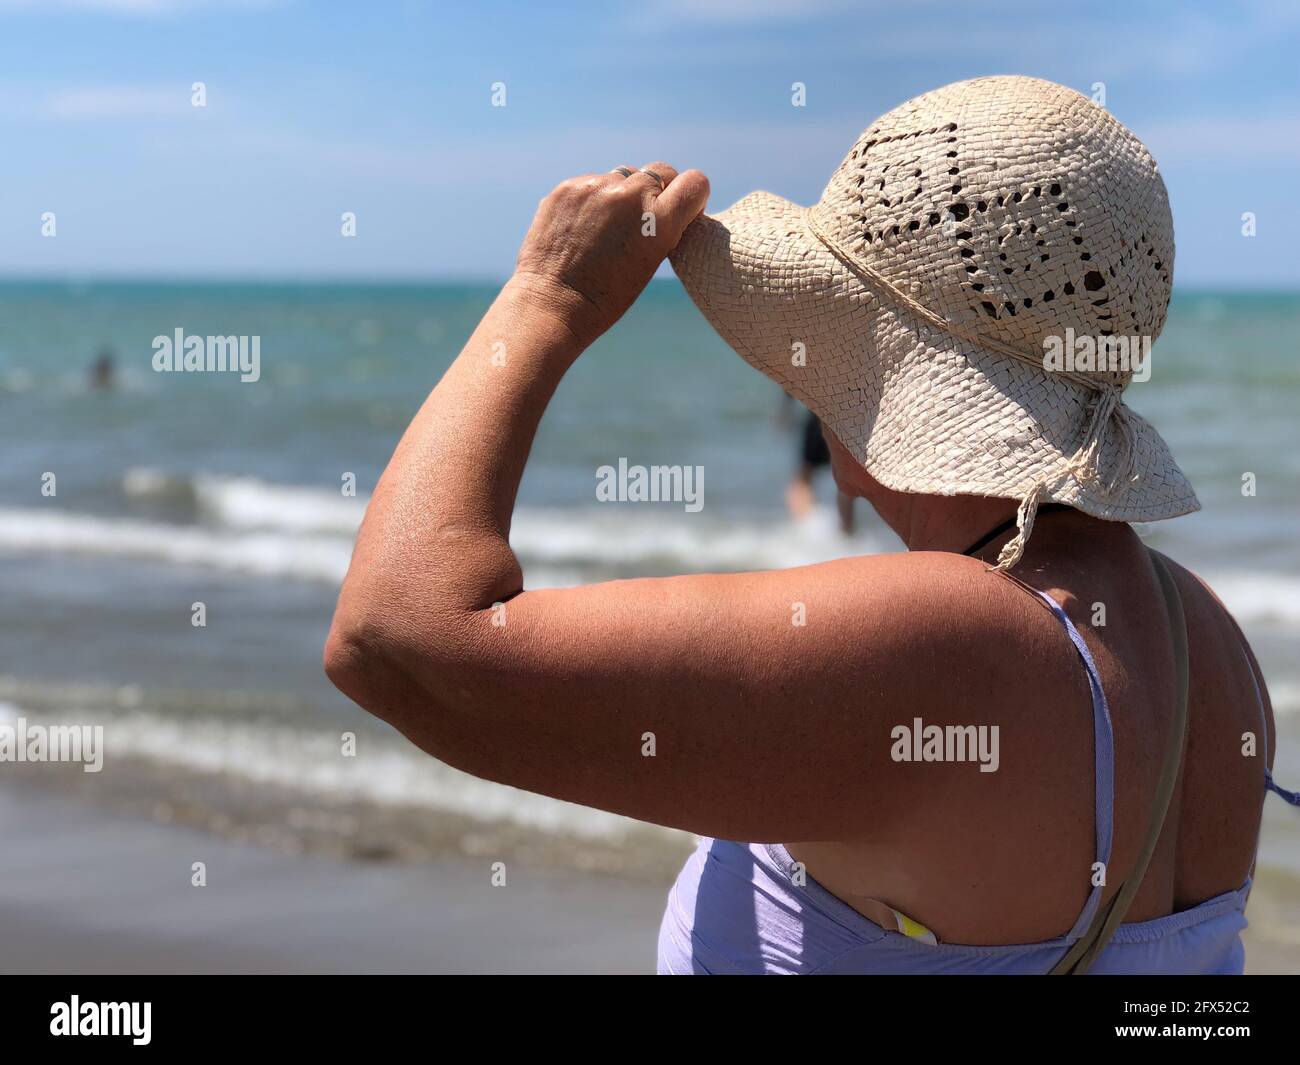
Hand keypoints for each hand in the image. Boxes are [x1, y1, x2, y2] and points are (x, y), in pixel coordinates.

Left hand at [510, 162, 708, 344]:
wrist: (554, 304)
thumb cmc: (606, 296)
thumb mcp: (650, 263)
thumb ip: (661, 226)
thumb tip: (660, 200)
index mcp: (658, 220)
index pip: (695, 183)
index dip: (691, 195)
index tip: (680, 209)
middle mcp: (629, 195)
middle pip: (659, 172)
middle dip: (656, 192)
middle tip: (640, 220)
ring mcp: (596, 187)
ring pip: (622, 176)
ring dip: (620, 195)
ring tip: (604, 228)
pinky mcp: (568, 187)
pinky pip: (591, 183)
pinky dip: (592, 200)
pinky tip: (581, 228)